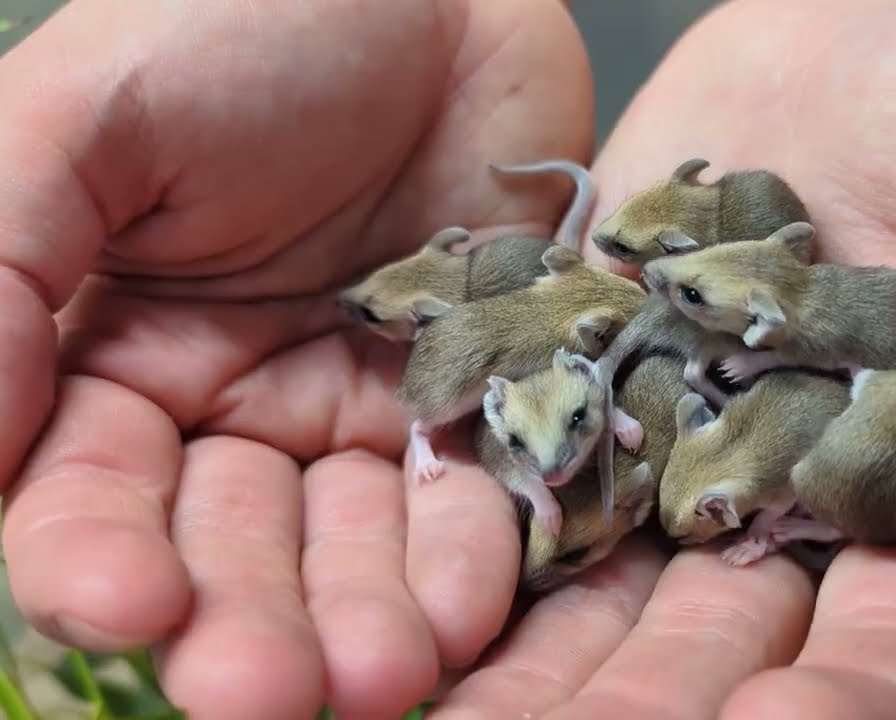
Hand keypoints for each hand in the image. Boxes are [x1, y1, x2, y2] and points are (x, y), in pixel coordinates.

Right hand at [0, 0, 593, 716]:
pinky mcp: (468, 399)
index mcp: (117, 353)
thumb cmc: (247, 18)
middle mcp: (235, 406)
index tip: (125, 604)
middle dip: (245, 624)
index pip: (84, 492)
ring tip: (390, 675)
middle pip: (228, 548)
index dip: (95, 557)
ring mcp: (358, 409)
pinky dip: (471, 552)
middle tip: (272, 698)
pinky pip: (468, 494)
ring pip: (351, 547)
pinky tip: (478, 608)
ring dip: (364, 617)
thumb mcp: (85, 117)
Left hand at [422, 0, 895, 715]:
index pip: (880, 636)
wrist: (863, 25)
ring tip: (450, 714)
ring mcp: (671, 432)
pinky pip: (527, 446)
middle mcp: (778, 491)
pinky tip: (414, 582)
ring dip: (536, 656)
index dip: (836, 700)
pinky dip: (473, 517)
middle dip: (645, 704)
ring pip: (601, 573)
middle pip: (714, 634)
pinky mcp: (584, 361)